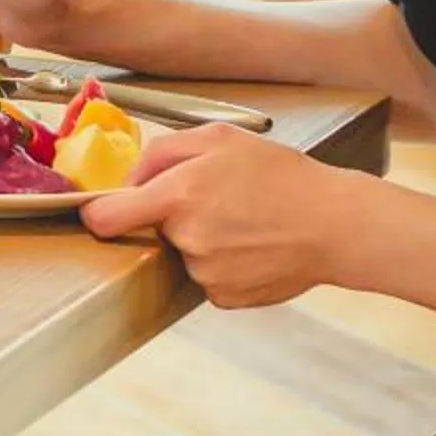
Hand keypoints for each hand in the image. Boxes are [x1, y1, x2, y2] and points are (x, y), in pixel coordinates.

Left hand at [79, 124, 377, 307]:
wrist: (337, 224)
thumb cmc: (283, 177)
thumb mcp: (219, 139)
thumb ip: (162, 152)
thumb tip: (127, 180)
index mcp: (180, 194)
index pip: (107, 217)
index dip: (98, 214)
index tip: (99, 212)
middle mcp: (188, 238)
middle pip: (156, 230)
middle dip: (175, 216)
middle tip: (219, 201)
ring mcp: (206, 272)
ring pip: (183, 254)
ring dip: (202, 241)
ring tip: (245, 223)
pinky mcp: (224, 296)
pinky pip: (206, 278)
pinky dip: (222, 265)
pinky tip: (252, 247)